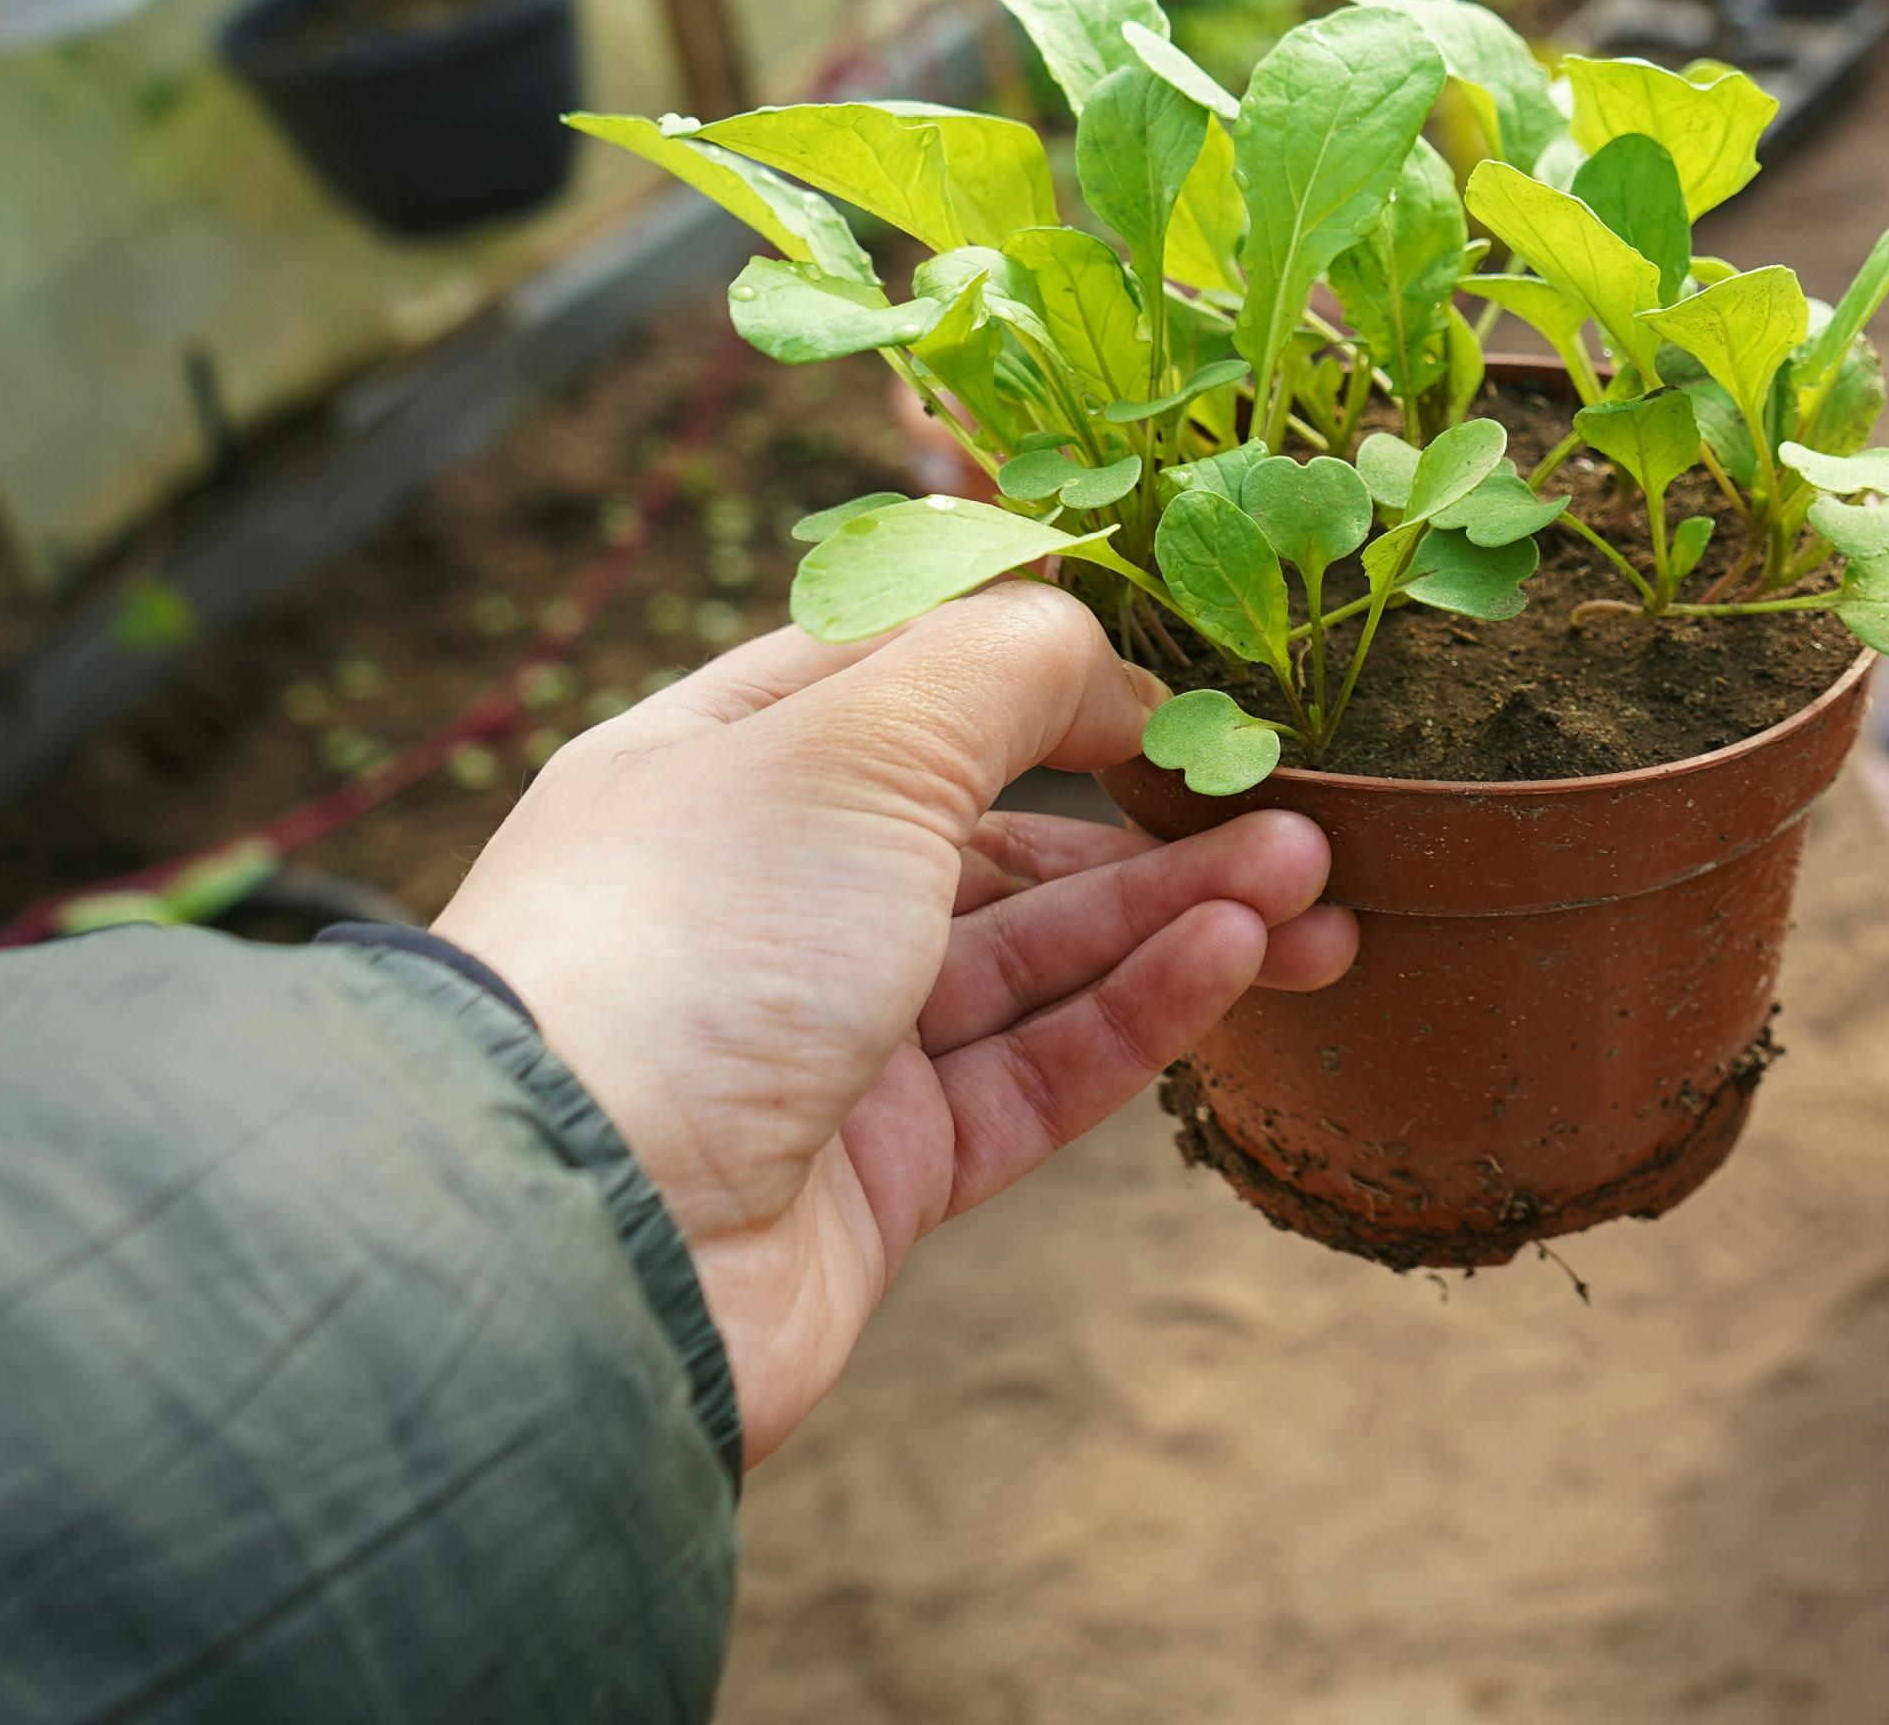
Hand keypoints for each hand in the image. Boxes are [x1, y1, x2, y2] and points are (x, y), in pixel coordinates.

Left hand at [432, 582, 1352, 1462]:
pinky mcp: (880, 1172)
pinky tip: (1238, 960)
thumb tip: (1097, 647)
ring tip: (1315, 883)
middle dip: (1149, 813)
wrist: (574, 1241)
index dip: (1045, 671)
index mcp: (724, 766)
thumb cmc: (689, 942)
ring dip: (1179, 912)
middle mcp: (772, 896)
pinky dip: (1140, 1011)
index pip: (904, 685)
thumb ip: (997, 668)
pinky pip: (1037, 1072)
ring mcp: (827, 1040)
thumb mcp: (854, 744)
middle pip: (995, 832)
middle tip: (1294, 803)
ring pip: (1038, 958)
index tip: (1181, 674)